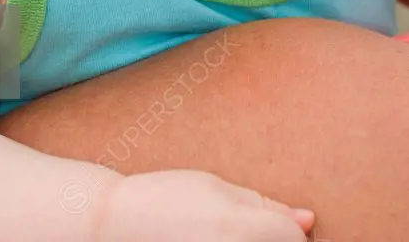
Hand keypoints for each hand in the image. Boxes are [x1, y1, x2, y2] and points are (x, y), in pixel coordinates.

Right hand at [97, 169, 314, 240]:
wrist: (114, 227)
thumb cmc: (165, 197)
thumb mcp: (214, 187)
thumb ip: (263, 206)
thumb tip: (309, 219)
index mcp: (241, 229)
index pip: (294, 237)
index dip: (289, 227)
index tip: (273, 222)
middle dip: (271, 240)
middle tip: (237, 228)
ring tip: (219, 233)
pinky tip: (208, 240)